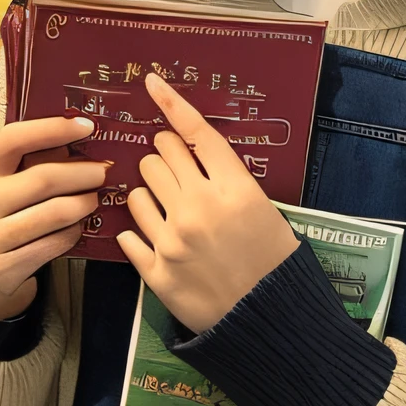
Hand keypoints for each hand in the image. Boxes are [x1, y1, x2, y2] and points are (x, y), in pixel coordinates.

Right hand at [0, 115, 109, 320]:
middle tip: (103, 172)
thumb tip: (80, 137)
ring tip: (95, 199)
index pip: (14, 139)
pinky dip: (72, 233)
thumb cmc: (0, 215)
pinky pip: (52, 245)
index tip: (87, 126)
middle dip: (82, 173)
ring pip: (53, 214)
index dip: (51, 129)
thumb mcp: (2, 184)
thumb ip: (31, 161)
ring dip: (83, 204)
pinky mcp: (1, 268)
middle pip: (42, 179)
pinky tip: (77, 227)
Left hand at [118, 74, 298, 333]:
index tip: (151, 82)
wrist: (270, 324)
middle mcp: (199, 208)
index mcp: (235, 189)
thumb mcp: (266, 212)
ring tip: (169, 210)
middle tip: (175, 171)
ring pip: (138, 191)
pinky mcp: (156, 271)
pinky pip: (129, 233)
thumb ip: (229, 182)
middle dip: (164, 156)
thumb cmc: (276, 266)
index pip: (195, 134)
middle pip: (159, 155)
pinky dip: (140, 232)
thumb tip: (192, 157)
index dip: (171, 103)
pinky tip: (158, 240)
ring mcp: (173, 240)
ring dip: (150, 193)